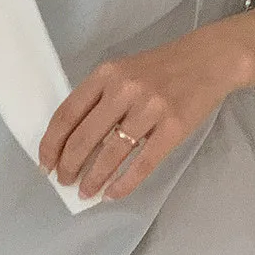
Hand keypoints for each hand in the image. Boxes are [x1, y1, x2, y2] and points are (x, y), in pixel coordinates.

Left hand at [39, 29, 237, 203]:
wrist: (208, 60)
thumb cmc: (162, 69)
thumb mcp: (124, 71)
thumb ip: (100, 98)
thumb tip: (74, 142)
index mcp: (106, 74)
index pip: (67, 113)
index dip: (52, 143)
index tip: (45, 164)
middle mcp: (125, 89)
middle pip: (84, 137)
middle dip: (69, 166)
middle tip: (64, 182)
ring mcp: (150, 108)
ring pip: (111, 154)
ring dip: (93, 179)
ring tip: (86, 192)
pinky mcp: (173, 128)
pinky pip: (142, 164)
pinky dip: (124, 183)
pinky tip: (112, 193)